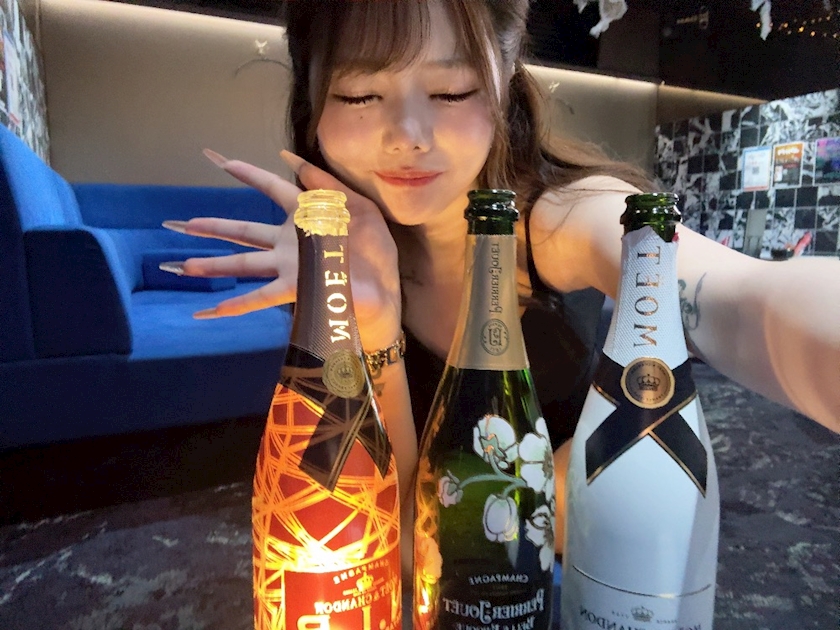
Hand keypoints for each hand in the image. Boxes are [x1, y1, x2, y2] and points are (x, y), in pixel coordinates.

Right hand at [167, 149, 401, 349]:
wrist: (385, 292)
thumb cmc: (377, 252)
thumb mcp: (359, 208)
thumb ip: (326, 183)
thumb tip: (289, 157)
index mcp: (309, 218)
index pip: (273, 189)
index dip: (249, 175)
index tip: (223, 162)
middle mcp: (291, 243)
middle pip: (244, 233)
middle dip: (212, 228)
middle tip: (180, 223)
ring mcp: (289, 268)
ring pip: (242, 265)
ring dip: (211, 266)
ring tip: (181, 266)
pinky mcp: (295, 289)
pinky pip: (258, 298)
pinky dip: (232, 305)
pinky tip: (207, 311)